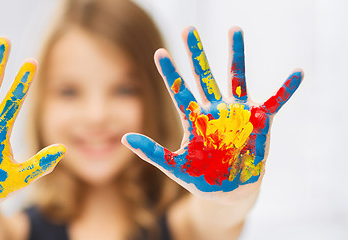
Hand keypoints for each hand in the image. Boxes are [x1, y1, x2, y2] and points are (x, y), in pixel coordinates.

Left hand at [122, 27, 301, 199]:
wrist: (230, 190)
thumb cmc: (202, 177)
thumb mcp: (175, 166)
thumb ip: (152, 153)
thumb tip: (124, 139)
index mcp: (195, 119)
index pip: (179, 91)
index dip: (170, 73)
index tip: (159, 53)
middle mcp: (215, 110)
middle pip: (203, 77)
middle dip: (196, 54)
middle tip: (188, 30)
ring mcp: (237, 113)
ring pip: (235, 77)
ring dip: (236, 55)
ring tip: (234, 30)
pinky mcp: (259, 121)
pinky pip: (275, 101)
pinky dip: (286, 89)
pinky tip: (298, 73)